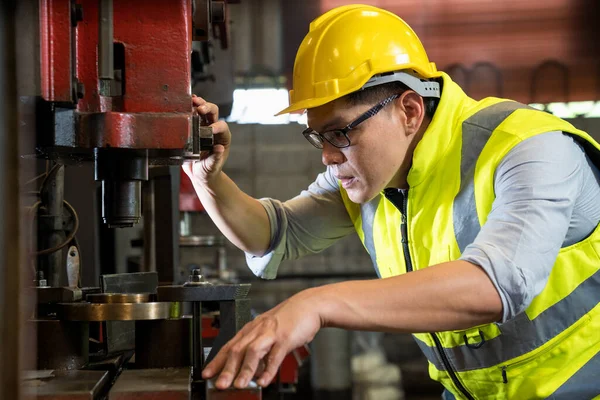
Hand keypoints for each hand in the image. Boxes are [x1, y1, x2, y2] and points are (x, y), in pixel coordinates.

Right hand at [182, 95, 231, 184]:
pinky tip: (185, 103)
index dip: (217, 126)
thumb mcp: (212, 167)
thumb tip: (219, 148)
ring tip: (192, 100)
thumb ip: (215, 158)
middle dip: (208, 108)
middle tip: (200, 109)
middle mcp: (214, 130)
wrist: (199, 174)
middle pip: (213, 113)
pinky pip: (192, 116)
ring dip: (198, 104)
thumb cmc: (208, 171)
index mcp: (222, 138)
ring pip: (203, 111)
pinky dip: (189, 108)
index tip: (210, 129)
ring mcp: (203, 127)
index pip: (222, 128)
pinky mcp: (192, 128)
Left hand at [202, 290, 321, 388]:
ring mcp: (271, 333)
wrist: (309, 306)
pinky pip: (274, 355)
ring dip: (244, 370)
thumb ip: (260, 351)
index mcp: (252, 329)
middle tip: (220, 384)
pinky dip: (268, 370)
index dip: (217, 361)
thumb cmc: (290, 319)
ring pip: (253, 351)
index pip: (229, 346)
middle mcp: (258, 330)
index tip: (207, 374)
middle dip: (227, 369)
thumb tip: (252, 370)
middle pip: (237, 349)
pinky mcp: (285, 338)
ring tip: (239, 385)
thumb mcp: (269, 332)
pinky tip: (264, 381)